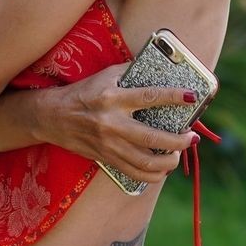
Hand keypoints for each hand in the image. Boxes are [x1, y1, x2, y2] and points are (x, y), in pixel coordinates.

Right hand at [50, 63, 201, 183]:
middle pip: (153, 138)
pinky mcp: (105, 159)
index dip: (174, 97)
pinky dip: (153, 175)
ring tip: (178, 154)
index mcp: (113, 98)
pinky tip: (163, 168)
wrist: (52, 116)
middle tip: (191, 137)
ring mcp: (108, 145)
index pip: (149, 97)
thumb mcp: (105, 76)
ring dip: (169, 162)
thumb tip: (160, 70)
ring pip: (145, 162)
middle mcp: (111, 123)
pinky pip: (134, 173)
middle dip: (179, 141)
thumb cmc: (83, 93)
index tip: (192, 97)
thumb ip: (131, 73)